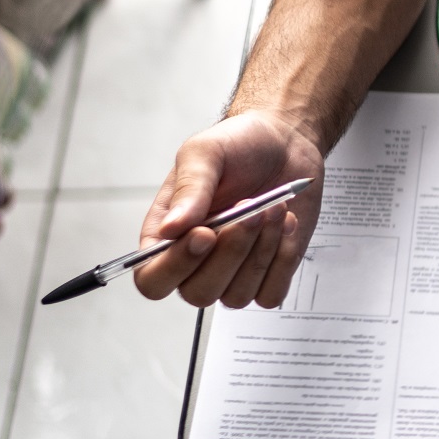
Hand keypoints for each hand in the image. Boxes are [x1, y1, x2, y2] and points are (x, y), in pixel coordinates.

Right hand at [133, 111, 322, 307]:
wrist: (284, 142)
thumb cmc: (237, 146)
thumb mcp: (206, 152)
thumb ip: (189, 188)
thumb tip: (170, 229)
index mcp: (166, 236)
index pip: (152, 279)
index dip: (176, 265)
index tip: (206, 233)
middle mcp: (196, 262)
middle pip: (198, 293)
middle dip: (230, 253)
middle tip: (250, 211)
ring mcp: (232, 272)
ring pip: (236, 296)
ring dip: (260, 251)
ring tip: (273, 208)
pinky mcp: (267, 274)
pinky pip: (270, 294)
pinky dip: (283, 260)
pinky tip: (286, 225)